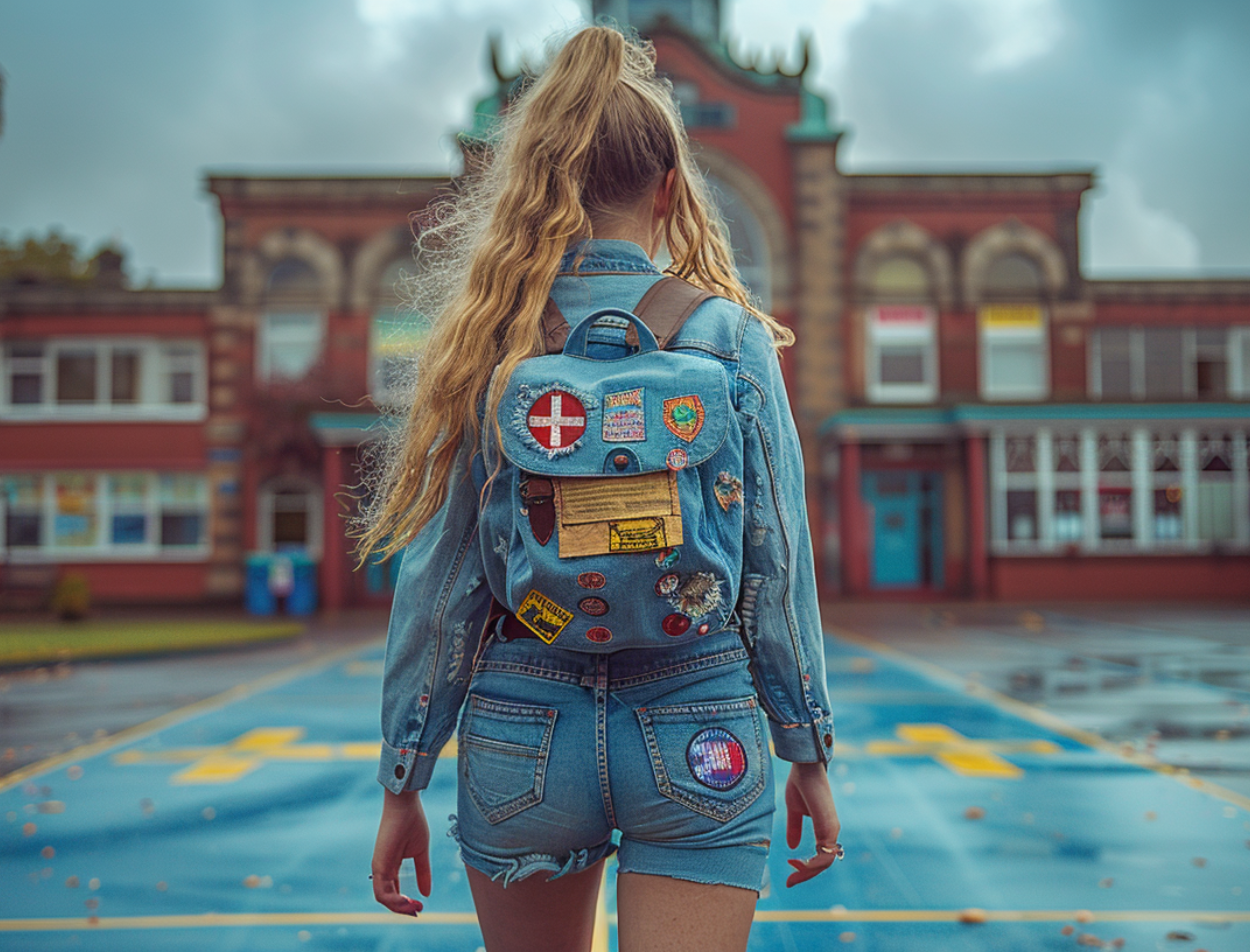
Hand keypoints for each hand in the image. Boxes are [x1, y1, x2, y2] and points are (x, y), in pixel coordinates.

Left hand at [371, 788, 431, 915]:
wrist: (405, 806)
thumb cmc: (413, 823)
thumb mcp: (421, 853)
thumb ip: (423, 872)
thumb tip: (427, 893)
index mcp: (390, 866)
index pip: (393, 891)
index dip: (405, 903)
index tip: (420, 907)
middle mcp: (382, 869)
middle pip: (387, 898)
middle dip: (402, 909)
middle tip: (418, 911)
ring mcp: (379, 867)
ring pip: (383, 898)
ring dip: (399, 907)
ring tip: (415, 908)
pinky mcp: (379, 865)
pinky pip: (382, 891)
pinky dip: (394, 900)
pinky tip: (408, 901)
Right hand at [784, 760, 841, 887]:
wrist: (805, 765)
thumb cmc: (801, 783)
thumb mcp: (793, 810)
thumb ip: (794, 828)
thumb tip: (792, 848)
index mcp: (825, 828)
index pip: (820, 857)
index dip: (805, 868)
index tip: (789, 872)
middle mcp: (831, 831)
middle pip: (822, 865)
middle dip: (805, 876)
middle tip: (789, 882)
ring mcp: (831, 829)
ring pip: (824, 863)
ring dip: (807, 873)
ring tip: (791, 875)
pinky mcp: (828, 826)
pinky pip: (824, 854)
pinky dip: (811, 864)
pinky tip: (796, 863)